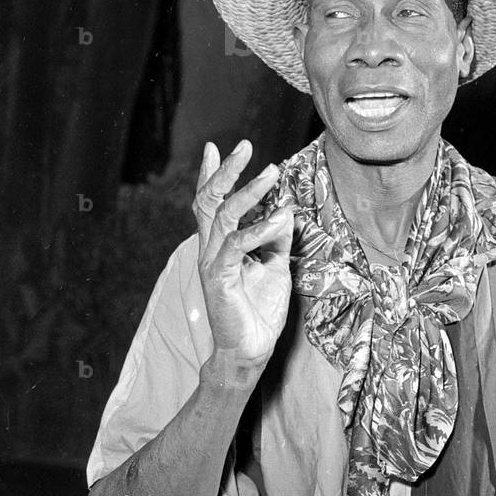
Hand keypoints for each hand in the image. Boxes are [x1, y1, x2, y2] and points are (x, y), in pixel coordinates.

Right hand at [193, 139, 292, 362]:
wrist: (250, 349)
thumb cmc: (260, 309)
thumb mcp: (275, 266)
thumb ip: (276, 239)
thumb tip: (285, 212)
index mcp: (220, 245)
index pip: (211, 203)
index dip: (212, 175)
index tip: (215, 147)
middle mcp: (211, 249)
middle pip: (210, 201)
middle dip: (225, 171)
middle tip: (244, 146)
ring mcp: (213, 263)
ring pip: (223, 216)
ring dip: (249, 191)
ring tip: (271, 171)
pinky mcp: (220, 279)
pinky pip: (236, 246)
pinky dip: (259, 229)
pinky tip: (279, 218)